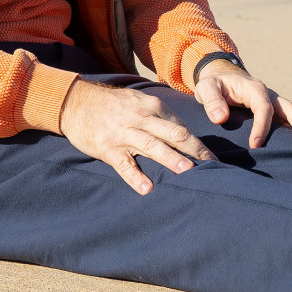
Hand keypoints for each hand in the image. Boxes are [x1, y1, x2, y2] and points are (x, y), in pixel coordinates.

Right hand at [60, 79, 214, 194]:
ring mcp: (125, 134)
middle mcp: (143, 119)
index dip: (200, 144)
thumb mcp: (141, 104)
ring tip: (188, 171)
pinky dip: (136, 177)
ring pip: (153, 146)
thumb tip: (186, 136)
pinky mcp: (108, 148)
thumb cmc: (116, 107)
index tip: (214, 160)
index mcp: (154, 108)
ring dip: (171, 159)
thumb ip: (162, 118)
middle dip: (196, 150)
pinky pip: (124, 165)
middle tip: (213, 166)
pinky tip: (147, 189)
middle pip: (175, 134)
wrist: (77, 102)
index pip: (183, 127)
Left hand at [194, 61, 291, 149]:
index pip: (264, 109)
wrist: (220, 78)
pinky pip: (287, 122)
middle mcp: (269, 95)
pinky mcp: (272, 112)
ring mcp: (273, 103)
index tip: (255, 145)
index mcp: (255, 89)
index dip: (262, 127)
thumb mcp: (206, 88)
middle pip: (290, 110)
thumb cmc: (214, 85)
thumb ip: (212, 101)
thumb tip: (221, 118)